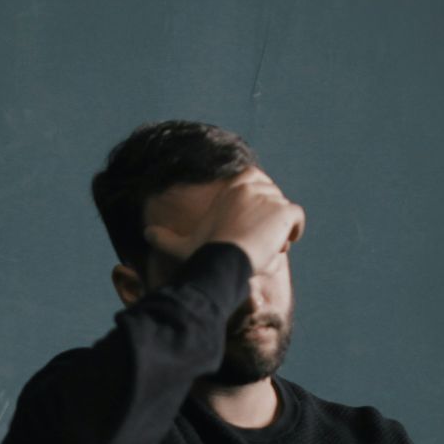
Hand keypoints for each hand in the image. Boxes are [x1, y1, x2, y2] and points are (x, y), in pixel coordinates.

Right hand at [143, 167, 305, 273]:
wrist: (223, 260)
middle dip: (268, 218)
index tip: (250, 223)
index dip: (256, 204)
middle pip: (272, 198)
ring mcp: (270, 196)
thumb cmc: (203, 253)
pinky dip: (294, 231)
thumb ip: (164, 238)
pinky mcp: (284, 211)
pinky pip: (297, 218)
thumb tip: (145, 234)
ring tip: (265, 248)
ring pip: (283, 211)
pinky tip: (282, 244)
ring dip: (278, 229)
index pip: (255, 183)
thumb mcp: (181, 244)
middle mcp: (252, 185)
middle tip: (257, 241)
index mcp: (232, 186)